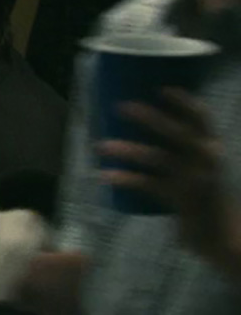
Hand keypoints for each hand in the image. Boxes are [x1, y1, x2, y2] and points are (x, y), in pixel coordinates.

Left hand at [97, 88, 240, 278]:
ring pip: (157, 158)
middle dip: (148, 117)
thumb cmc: (206, 197)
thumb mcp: (201, 167)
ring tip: (100, 145)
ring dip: (126, 150)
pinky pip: (148, 185)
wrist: (225, 237)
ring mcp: (194, 180)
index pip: (202, 118)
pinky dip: (124, 178)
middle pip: (176, 132)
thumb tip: (140, 125)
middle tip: (119, 106)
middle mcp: (206, 160)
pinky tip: (104, 175)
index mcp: (212, 148)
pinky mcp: (181, 200)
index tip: (161, 87)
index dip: (183, 101)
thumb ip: (180, 150)